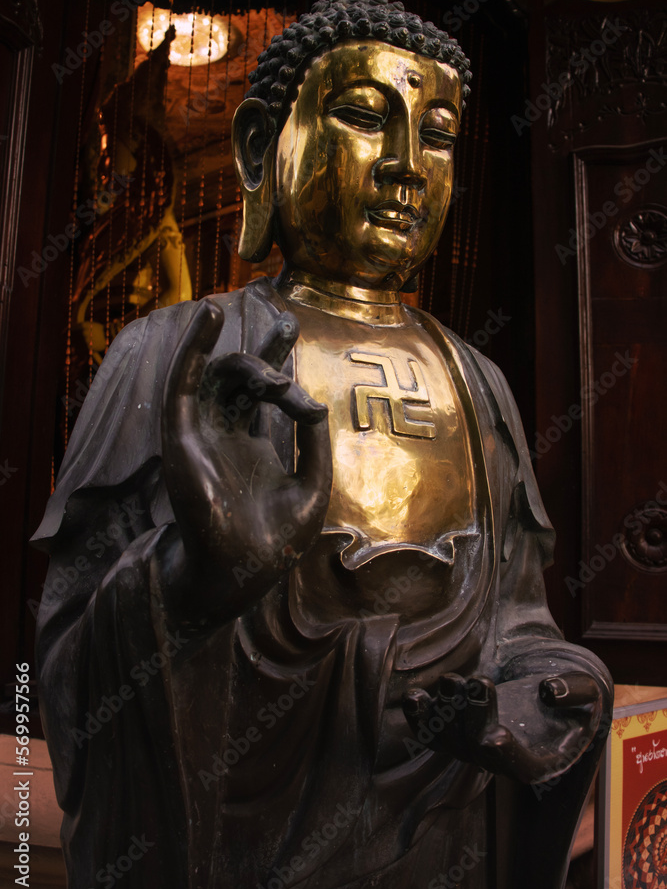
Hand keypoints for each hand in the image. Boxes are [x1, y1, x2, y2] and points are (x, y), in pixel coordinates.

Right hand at [160, 299, 331, 623]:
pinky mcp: (182, 436)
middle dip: (264, 349)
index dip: (277, 359)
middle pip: (240, 378)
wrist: (242, 571)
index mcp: (252, 446)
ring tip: (274, 368)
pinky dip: (193, 349)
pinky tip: (208, 317)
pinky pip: (182, 384)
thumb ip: (313, 440)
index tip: (292, 331)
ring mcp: (202, 434)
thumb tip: (313, 399)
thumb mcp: (312, 485)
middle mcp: (225, 435)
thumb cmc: (276, 540)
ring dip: (245, 360)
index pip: (262, 394)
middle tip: (288, 323)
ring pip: (216, 377)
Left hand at [403, 671, 602, 783]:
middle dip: (474, 716)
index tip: (498, 734)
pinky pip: (432, 733)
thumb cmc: (573, 695)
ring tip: (451, 681)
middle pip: (479, 751)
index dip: (507, 754)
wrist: (547, 690)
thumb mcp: (591, 692)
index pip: (521, 767)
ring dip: (446, 713)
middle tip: (478, 680)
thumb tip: (547, 691)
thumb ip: (576, 691)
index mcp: (541, 761)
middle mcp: (503, 761)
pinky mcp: (457, 731)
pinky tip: (414, 697)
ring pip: (451, 742)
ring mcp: (475, 749)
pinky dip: (421, 717)